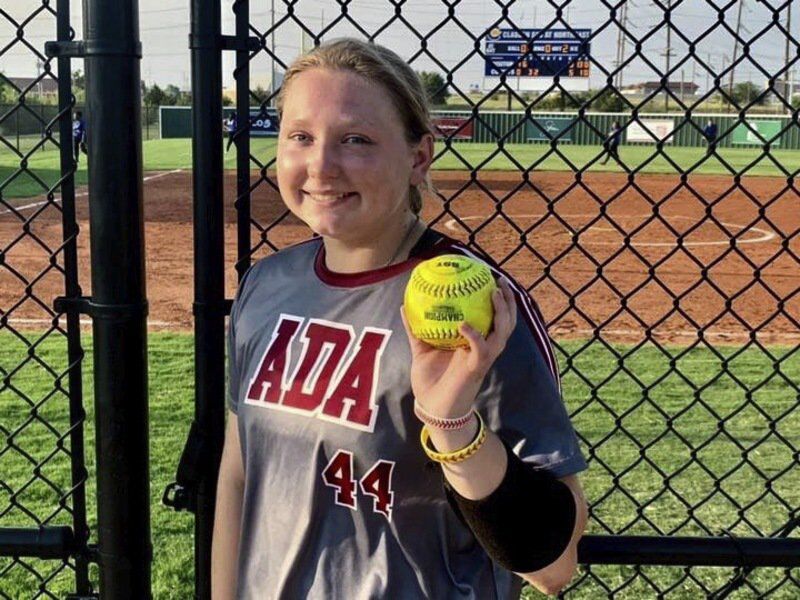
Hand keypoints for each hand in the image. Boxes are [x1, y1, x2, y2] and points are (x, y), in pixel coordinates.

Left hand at [400, 277, 517, 418]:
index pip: (493, 318)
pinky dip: (474, 336)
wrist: (432, 408)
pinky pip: (480, 350)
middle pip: (506, 322)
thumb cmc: (430, 381)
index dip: (497, 300)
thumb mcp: (421, 350)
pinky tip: (463, 324)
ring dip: (502, 314)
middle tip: (500, 281)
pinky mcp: (476, 369)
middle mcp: (482, 348)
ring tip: (494, 295)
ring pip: (502, 334)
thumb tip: (404, 305)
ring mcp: (482, 358)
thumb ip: (415, 329)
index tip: (491, 277)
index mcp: (473, 342)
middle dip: (509, 302)